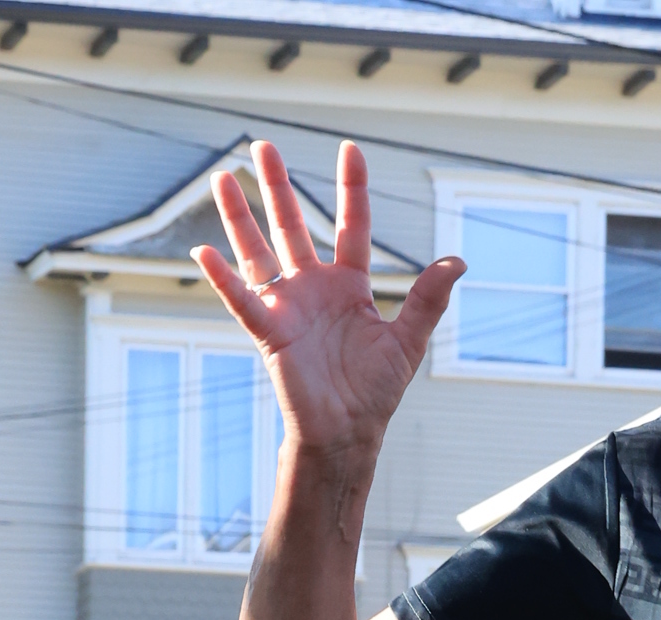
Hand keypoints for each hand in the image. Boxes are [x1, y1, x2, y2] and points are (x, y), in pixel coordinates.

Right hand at [193, 139, 461, 459]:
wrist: (348, 433)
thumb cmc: (376, 392)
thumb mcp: (407, 341)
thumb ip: (428, 299)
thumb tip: (457, 261)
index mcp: (349, 286)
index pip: (351, 225)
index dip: (352, 188)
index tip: (349, 149)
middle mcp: (314, 289)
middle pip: (291, 226)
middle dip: (277, 186)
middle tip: (261, 145)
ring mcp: (288, 308)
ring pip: (258, 253)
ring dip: (239, 217)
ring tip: (220, 179)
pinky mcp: (269, 332)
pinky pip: (241, 300)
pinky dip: (221, 278)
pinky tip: (203, 251)